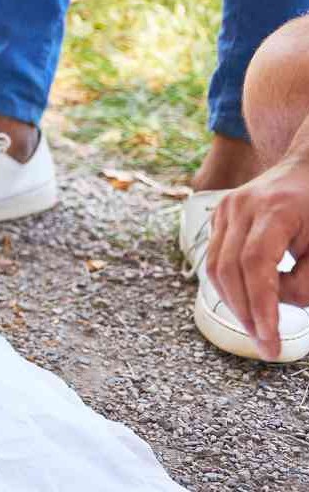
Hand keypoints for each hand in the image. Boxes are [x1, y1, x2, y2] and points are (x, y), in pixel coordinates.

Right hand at [206, 159, 308, 360]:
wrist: (307, 167)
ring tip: (257, 329)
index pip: (256, 266)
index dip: (261, 306)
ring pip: (215, 266)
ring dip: (234, 303)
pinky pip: (215, 257)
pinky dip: (229, 285)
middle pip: (229, 269)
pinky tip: (247, 303)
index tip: (272, 341)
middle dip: (246, 313)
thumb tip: (277, 304)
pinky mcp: (219, 215)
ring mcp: (225, 209)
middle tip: (266, 346)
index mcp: (274, 211)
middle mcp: (241, 207)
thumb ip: (307, 281)